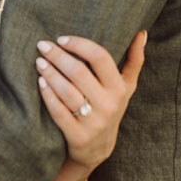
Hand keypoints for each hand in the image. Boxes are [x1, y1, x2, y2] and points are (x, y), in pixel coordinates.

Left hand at [35, 31, 146, 167]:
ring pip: (67, 91)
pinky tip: (40, 82)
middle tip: (42, 46)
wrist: (98, 148)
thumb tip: (142, 32)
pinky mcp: (77, 136)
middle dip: (58, 56)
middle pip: (79, 73)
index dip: (79, 45)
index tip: (62, 38)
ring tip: (39, 62)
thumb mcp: (126, 86)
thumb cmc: (110, 107)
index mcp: (119, 88)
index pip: (100, 57)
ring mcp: (93, 122)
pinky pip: (58, 112)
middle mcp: (109, 104)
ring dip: (50, 73)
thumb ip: (134, 60)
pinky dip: (48, 95)